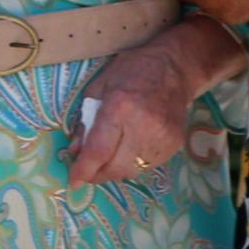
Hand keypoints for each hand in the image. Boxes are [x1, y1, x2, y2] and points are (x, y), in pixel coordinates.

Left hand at [66, 37, 205, 186]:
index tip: (73, 181)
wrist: (176, 67)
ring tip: (108, 157)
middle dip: (97, 174)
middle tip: (88, 170)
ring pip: (131, 171)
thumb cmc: (133, 71)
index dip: (84, 170)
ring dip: (115, 170)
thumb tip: (75, 151)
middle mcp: (143, 126)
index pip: (99, 150)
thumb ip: (85, 121)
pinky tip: (129, 149)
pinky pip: (148, 166)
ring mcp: (162, 137)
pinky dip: (133, 163)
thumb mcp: (99, 87)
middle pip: (115, 167)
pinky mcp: (175, 144)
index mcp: (120, 107)